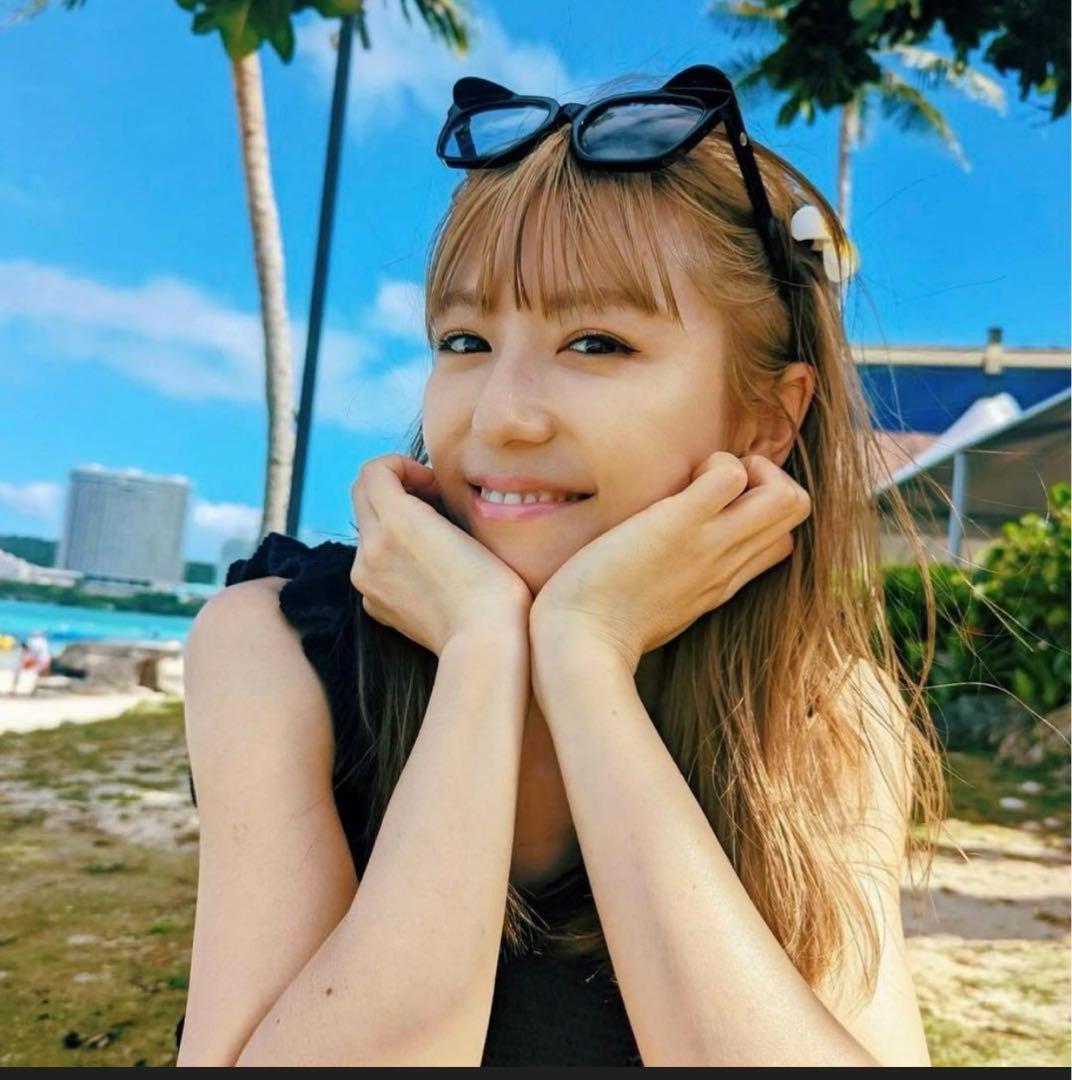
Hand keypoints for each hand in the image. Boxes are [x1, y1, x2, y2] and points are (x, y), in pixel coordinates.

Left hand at [350, 453, 531, 656]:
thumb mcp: (467, 524)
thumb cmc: (491, 583)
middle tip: (429, 501)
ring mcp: (365, 578)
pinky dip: (389, 554)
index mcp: (395, 521)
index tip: (431, 483)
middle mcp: (369, 547)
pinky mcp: (371, 602)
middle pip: (361, 495)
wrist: (483, 640)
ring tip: (431, 537)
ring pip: (366, 529)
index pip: (375, 470)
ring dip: (391, 521)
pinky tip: (424, 570)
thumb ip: (431, 499)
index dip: (404, 466)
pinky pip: (371, 563)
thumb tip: (420, 493)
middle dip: (393, 488)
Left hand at [529, 452, 811, 672]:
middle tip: (712, 483)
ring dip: (748, 467)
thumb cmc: (600, 629)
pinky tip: (677, 480)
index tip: (713, 508)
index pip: (782, 541)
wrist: (580, 645)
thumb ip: (675, 583)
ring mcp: (709, 545)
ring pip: (788, 497)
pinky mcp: (678, 525)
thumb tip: (664, 562)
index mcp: (721, 584)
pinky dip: (714, 463)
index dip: (758, 510)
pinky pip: (730, 476)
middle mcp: (727, 565)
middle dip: (766, 478)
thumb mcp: (655, 610)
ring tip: (700, 479)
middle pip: (798, 511)